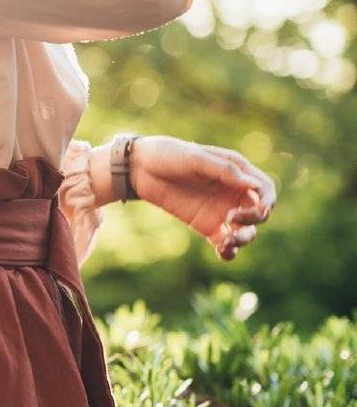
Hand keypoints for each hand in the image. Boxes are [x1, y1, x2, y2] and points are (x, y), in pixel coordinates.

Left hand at [128, 135, 276, 260]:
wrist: (140, 169)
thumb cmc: (168, 155)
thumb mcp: (195, 158)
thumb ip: (224, 171)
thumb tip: (255, 186)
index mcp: (236, 171)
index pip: (265, 189)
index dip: (267, 200)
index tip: (256, 208)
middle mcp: (232, 193)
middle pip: (259, 213)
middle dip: (253, 220)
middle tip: (232, 218)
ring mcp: (221, 211)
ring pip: (246, 232)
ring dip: (243, 239)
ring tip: (226, 240)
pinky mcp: (207, 226)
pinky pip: (226, 244)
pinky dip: (229, 251)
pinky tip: (221, 250)